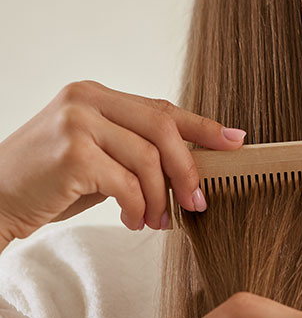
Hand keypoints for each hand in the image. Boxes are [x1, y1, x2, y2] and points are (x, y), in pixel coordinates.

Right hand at [0, 80, 246, 246]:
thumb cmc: (51, 181)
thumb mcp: (99, 157)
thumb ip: (137, 152)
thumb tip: (192, 168)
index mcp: (97, 95)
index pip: (162, 108)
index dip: (203, 127)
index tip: (234, 142)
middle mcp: (87, 100)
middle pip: (163, 129)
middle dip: (188, 170)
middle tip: (197, 203)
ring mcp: (78, 123)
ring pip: (149, 160)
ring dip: (160, 199)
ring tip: (155, 221)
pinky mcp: (72, 154)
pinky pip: (127, 185)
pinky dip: (138, 209)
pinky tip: (133, 222)